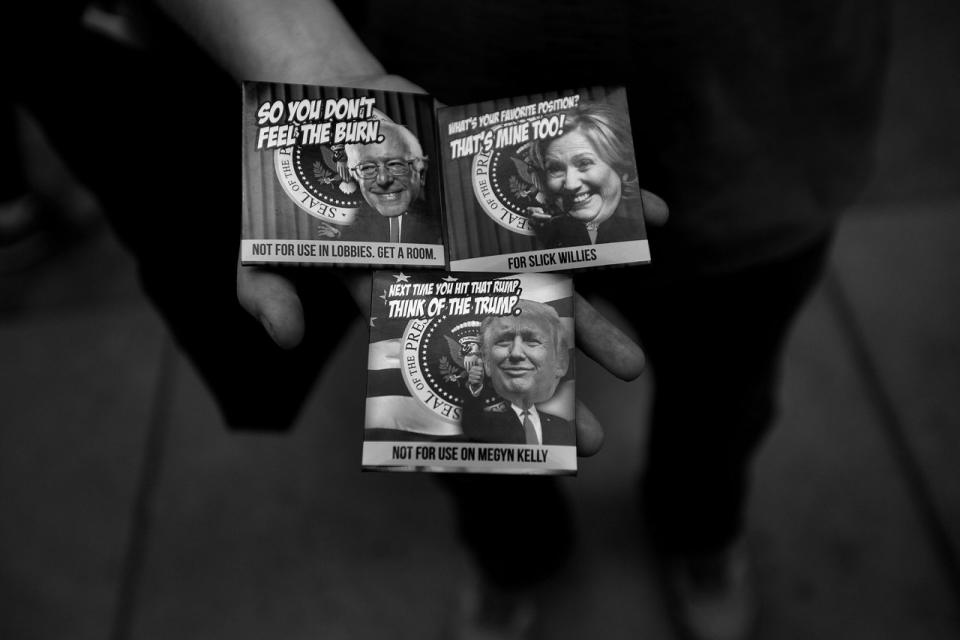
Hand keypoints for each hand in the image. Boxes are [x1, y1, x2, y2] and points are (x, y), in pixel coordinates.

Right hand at [237, 111, 668, 455]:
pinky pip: (561, 197)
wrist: (331, 117)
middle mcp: (455, 274)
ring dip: (595, 312)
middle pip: (512, 329)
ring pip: (547, 276)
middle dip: (558, 373)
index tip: (527, 451)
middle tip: (597, 426)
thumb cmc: (301, 192)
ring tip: (634, 363)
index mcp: (405, 300)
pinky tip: (653, 218)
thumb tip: (286, 340)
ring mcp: (484, 231)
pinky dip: (605, 201)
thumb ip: (268, 293)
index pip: (449, 361)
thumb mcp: (264, 247)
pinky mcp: (501, 183)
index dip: (486, 404)